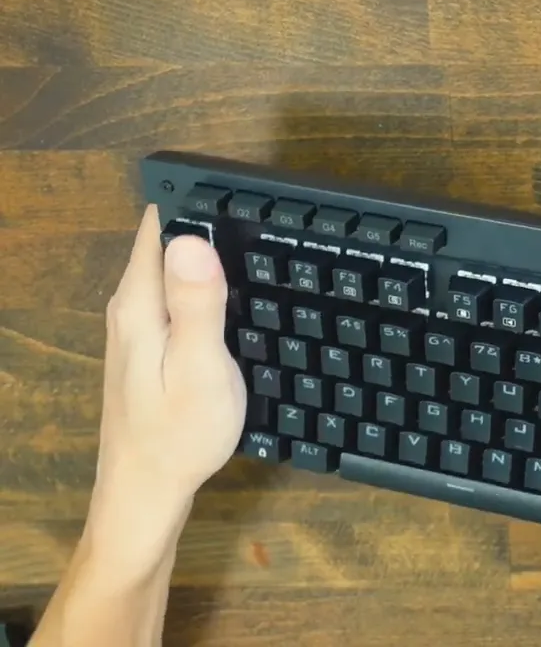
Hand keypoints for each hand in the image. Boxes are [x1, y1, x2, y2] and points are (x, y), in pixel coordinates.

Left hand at [91, 205, 245, 565]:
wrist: (146, 492)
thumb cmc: (178, 435)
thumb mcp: (198, 368)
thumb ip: (196, 304)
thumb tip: (191, 237)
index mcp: (140, 304)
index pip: (159, 225)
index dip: (199, 202)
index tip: (244, 194)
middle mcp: (130, 307)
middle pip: (164, 242)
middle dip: (207, 224)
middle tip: (265, 217)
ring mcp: (135, 328)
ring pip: (169, 269)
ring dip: (206, 255)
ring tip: (258, 246)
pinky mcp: (147, 347)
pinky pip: (174, 295)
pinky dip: (202, 286)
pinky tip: (233, 297)